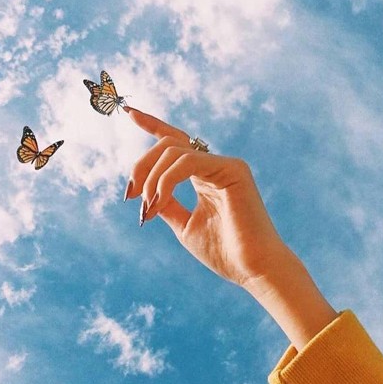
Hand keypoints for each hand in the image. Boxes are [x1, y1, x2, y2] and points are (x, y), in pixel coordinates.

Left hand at [123, 106, 336, 348]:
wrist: (253, 269)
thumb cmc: (224, 252)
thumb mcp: (185, 225)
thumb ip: (167, 204)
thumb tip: (144, 192)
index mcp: (206, 177)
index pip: (177, 142)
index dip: (153, 125)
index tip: (129, 114)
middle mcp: (216, 166)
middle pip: (168, 144)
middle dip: (142, 165)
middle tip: (130, 195)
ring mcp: (226, 165)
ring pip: (174, 151)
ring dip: (152, 178)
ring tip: (149, 207)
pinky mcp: (233, 168)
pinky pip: (188, 161)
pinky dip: (166, 179)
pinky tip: (159, 200)